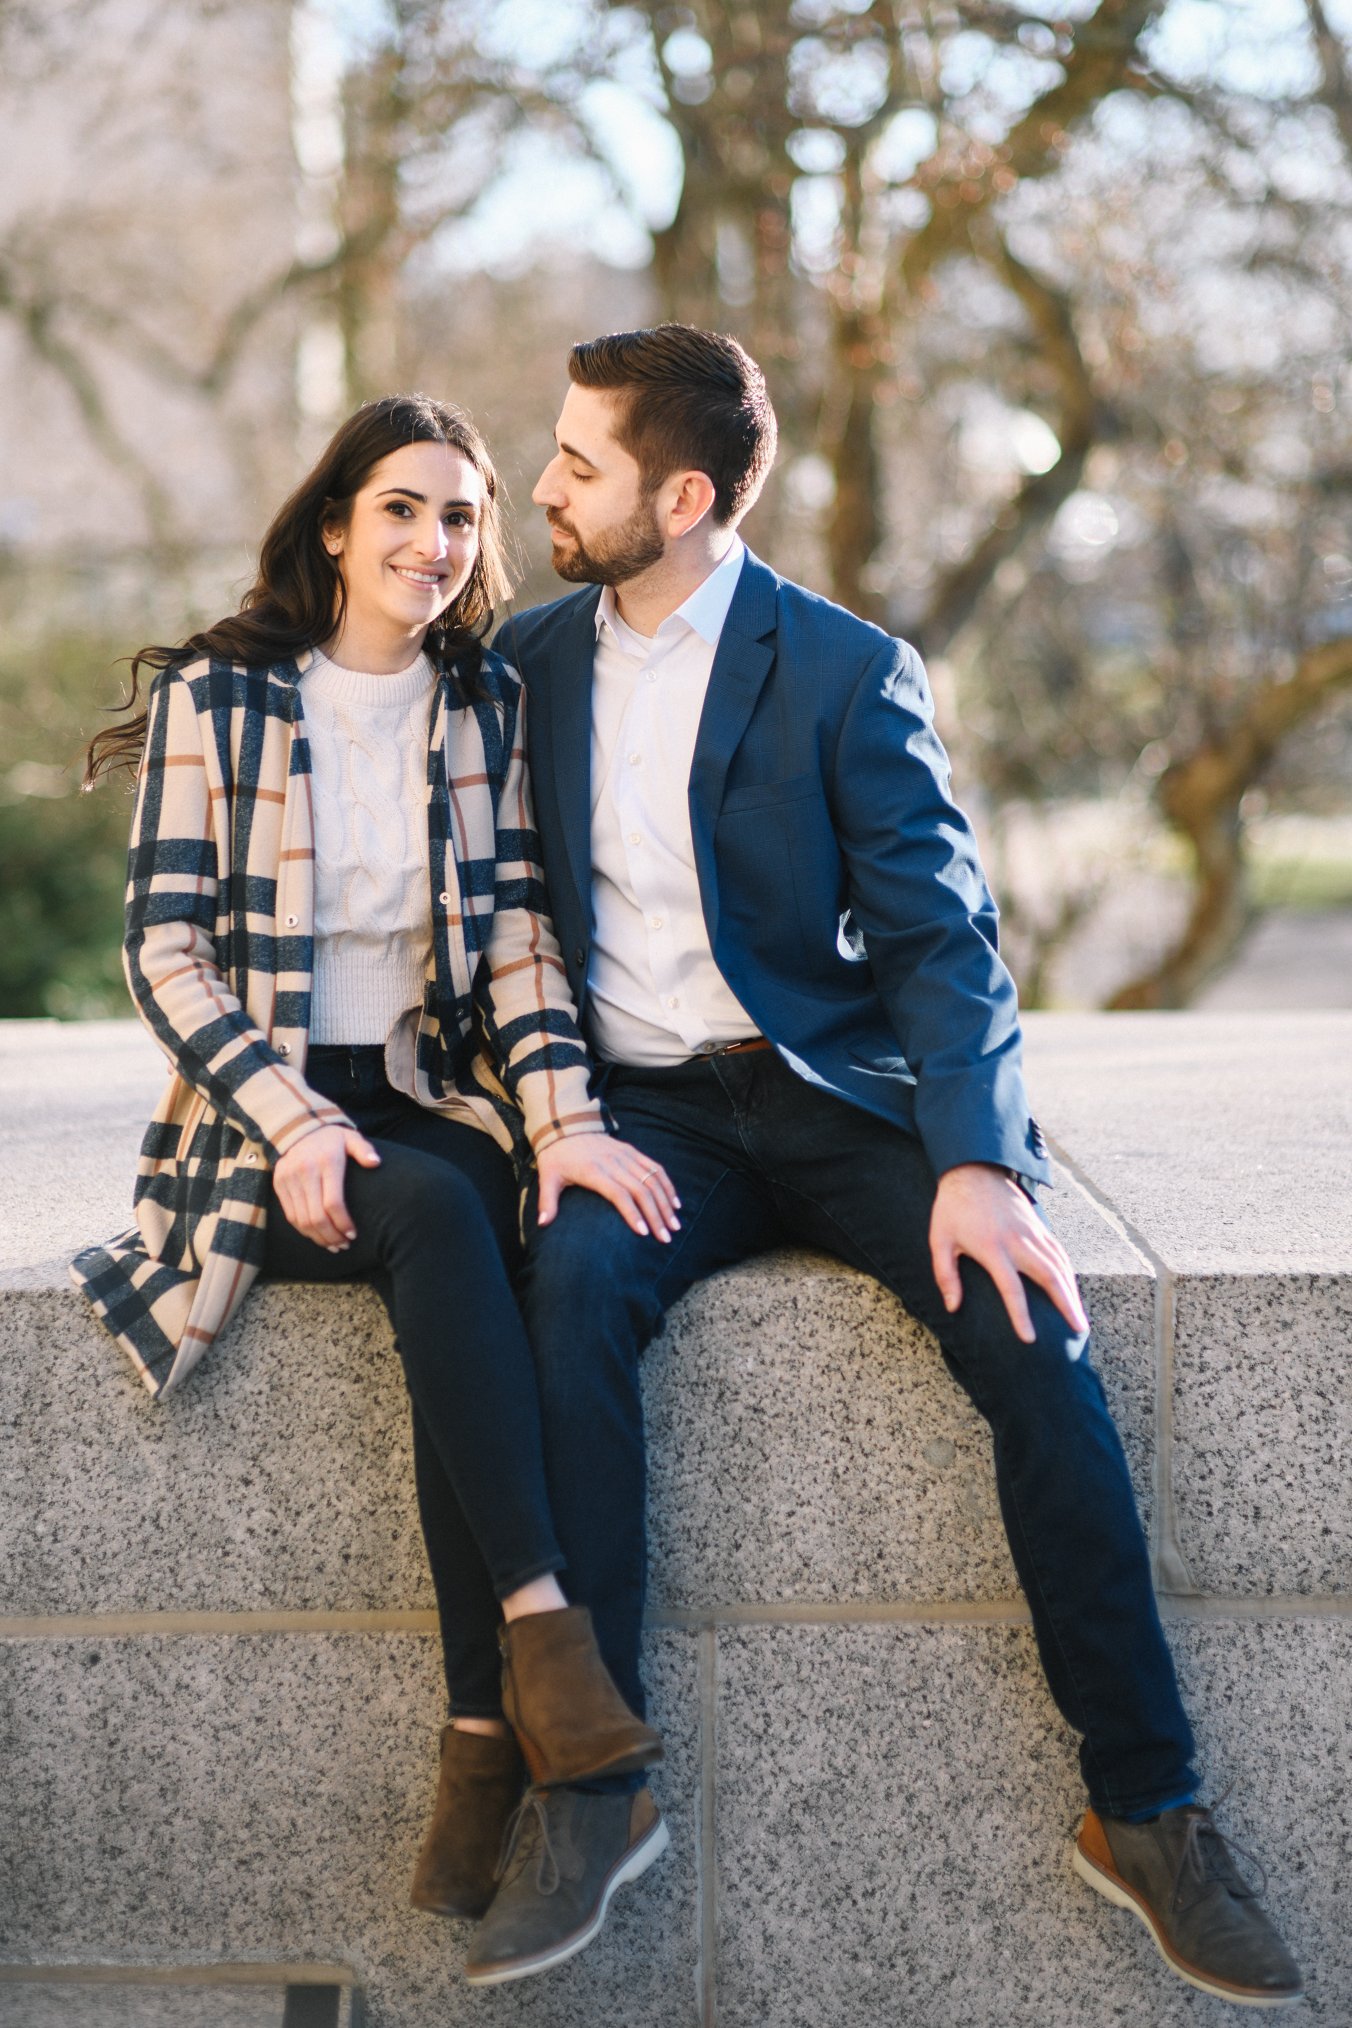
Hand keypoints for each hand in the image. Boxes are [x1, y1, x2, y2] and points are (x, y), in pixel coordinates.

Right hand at [272, 1123, 381, 1249]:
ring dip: (317, 1237)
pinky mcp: (279, 1184)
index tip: (353, 1234)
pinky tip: (317, 1236)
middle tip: (344, 1245)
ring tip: (332, 1245)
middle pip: (316, 1216)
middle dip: (331, 1236)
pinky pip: (290, 1215)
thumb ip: (364, 1149)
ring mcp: (289, 1179)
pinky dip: (303, 1230)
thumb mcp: (350, 1137)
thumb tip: (376, 1163)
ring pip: (301, 1220)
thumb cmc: (330, 1137)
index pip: (333, 1202)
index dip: (343, 1222)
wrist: (296, 1127)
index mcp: (326, 1162)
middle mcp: (305, 1172)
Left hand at [536, 1134, 681, 1241]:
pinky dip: (667, 1184)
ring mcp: (625, 1155)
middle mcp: (614, 1162)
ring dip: (665, 1202)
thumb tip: (543, 1224)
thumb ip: (547, 1201)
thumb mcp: (547, 1177)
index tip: (644, 1232)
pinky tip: (675, 1202)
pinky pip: (654, 1167)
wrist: (565, 1126)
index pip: (619, 1194)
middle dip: (656, 1215)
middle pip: (641, 1190)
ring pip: (652, 1180)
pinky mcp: (632, 1151)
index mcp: (594, 1171)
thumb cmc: (556, 1156)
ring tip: (675, 1224)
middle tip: (666, 1237)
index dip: (632, 1213)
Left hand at [929, 1162, 1087, 1344]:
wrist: (973, 1170)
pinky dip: (1069, 1272)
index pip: (1011, 1288)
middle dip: (1066, 1305)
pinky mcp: (1038, 1225)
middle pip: (1049, 1277)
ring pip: (1059, 1265)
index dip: (1020, 1315)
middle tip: (1079, 1329)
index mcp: (992, 1247)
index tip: (1030, 1338)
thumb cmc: (953, 1209)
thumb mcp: (940, 1241)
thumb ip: (946, 1275)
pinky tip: (1072, 1288)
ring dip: (1072, 1292)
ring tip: (1080, 1317)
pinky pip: (1059, 1252)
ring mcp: (1032, 1232)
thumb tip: (952, 1307)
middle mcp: (1018, 1241)